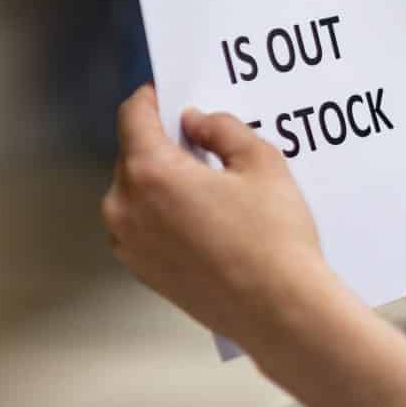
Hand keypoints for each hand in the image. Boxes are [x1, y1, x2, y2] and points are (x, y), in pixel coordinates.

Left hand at [101, 84, 342, 353]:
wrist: (280, 311)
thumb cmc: (273, 239)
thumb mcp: (260, 161)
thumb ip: (221, 128)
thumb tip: (196, 122)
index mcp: (149, 173)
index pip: (132, 116)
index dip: (150, 99)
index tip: (166, 95)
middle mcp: (125, 207)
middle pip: (131, 154)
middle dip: (160, 143)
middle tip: (198, 141)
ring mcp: (128, 243)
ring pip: (132, 192)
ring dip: (157, 180)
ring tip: (203, 183)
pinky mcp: (140, 270)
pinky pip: (139, 225)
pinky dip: (159, 213)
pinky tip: (199, 217)